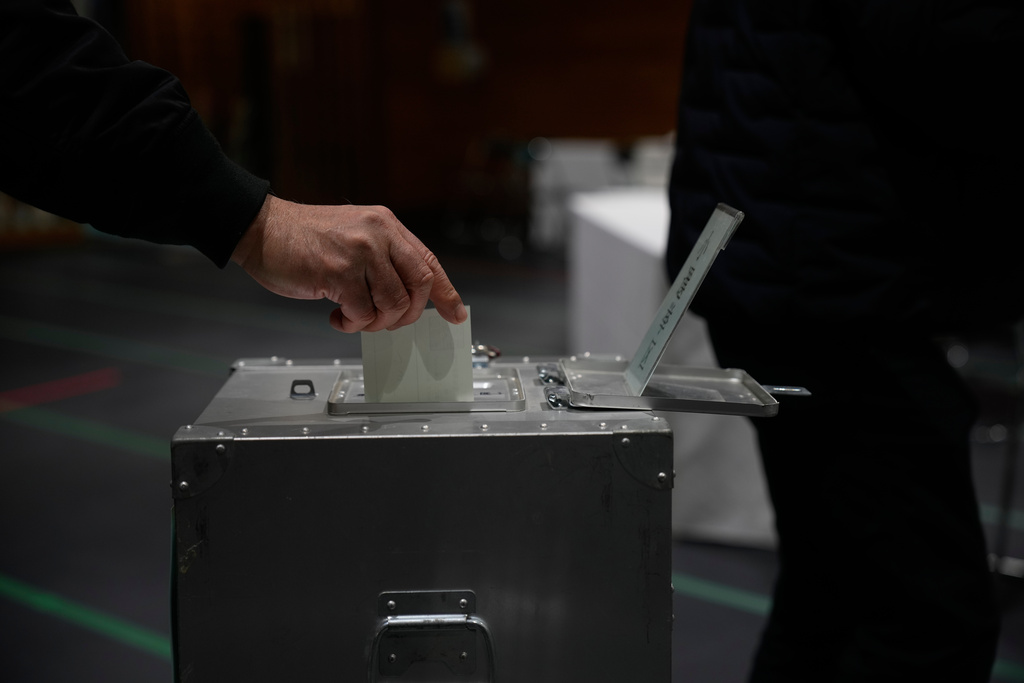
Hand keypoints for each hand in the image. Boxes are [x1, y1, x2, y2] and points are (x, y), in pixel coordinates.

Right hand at [231, 195, 466, 331]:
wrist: (260, 229)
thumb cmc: (304, 238)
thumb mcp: (354, 236)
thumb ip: (383, 259)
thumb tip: (408, 298)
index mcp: (386, 225)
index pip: (428, 261)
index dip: (445, 292)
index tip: (456, 314)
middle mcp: (378, 234)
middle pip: (419, 286)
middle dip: (407, 315)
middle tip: (385, 322)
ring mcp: (359, 252)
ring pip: (393, 304)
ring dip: (375, 322)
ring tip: (353, 317)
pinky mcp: (338, 272)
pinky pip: (363, 313)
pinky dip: (352, 324)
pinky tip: (336, 316)